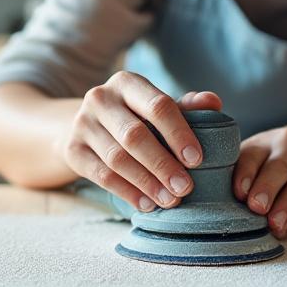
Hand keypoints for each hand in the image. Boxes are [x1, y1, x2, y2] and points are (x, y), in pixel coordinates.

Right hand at [58, 71, 221, 211]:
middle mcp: (100, 98)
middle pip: (135, 135)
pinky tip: (147, 204)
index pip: (157, 105)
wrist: (87, 126)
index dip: (179, 133)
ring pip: (117, 158)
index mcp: (127, 82)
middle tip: (186, 187)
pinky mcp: (72, 149)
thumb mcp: (156, 106)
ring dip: (147, 183)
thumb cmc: (134, 117)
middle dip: (163, 164)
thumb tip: (214, 103)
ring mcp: (82, 124)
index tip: (197, 160)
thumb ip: (186, 106)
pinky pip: (101, 175)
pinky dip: (127, 192)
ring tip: (170, 200)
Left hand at [233, 127, 286, 237]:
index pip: (253, 155)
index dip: (246, 174)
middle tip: (258, 209)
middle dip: (269, 188)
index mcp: (268, 141)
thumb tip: (215, 206)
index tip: (239, 193)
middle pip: (282, 167)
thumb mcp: (249, 166)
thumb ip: (235, 179)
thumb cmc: (263, 169)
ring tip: (276, 227)